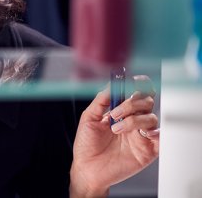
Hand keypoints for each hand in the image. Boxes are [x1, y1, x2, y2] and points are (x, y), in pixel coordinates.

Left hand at [70, 75, 158, 196]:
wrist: (87, 168)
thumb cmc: (87, 144)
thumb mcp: (89, 118)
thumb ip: (101, 100)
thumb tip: (112, 84)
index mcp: (121, 111)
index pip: (137, 92)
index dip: (138, 84)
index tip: (131, 81)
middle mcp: (133, 120)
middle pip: (147, 101)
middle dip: (132, 103)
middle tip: (115, 113)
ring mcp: (141, 134)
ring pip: (151, 117)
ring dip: (133, 120)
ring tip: (115, 129)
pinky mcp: (148, 150)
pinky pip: (161, 138)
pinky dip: (156, 132)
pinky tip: (143, 133)